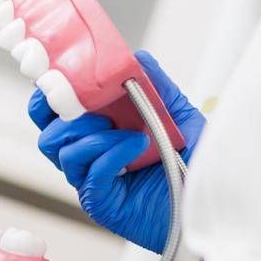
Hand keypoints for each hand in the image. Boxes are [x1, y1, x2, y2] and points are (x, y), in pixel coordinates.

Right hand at [28, 49, 204, 251]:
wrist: (212, 204)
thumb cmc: (195, 163)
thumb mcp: (178, 112)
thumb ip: (154, 83)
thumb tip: (132, 56)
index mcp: (97, 132)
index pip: (53, 112)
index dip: (49, 93)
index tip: (61, 75)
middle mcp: (89, 157)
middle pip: (48, 132)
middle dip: (61, 111)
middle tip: (88, 100)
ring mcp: (92, 181)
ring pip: (62, 151)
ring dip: (90, 132)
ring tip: (125, 129)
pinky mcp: (101, 203)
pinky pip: (89, 173)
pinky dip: (111, 152)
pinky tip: (138, 145)